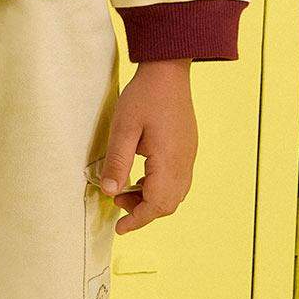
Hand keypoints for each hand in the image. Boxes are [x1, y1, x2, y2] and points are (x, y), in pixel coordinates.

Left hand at [95, 60, 196, 233]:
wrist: (169, 70)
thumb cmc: (145, 95)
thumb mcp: (123, 127)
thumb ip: (117, 161)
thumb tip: (108, 191)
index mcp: (169, 160)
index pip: (157, 204)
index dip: (137, 219)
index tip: (119, 227)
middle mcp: (184, 162)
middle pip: (169, 204)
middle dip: (143, 212)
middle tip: (118, 204)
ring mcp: (189, 155)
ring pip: (175, 193)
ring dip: (151, 200)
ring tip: (125, 190)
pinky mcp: (188, 149)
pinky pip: (178, 180)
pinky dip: (159, 188)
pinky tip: (141, 177)